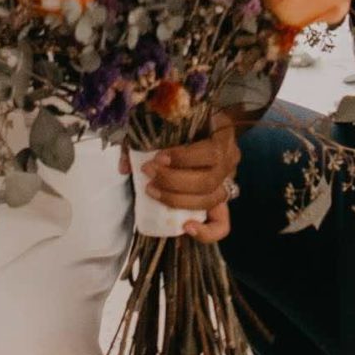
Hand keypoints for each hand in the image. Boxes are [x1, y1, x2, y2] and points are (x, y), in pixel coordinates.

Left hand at [136, 120, 241, 240]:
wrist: (204, 123)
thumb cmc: (182, 123)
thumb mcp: (167, 122)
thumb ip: (146, 138)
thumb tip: (125, 168)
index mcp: (222, 136)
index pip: (211, 154)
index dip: (184, 159)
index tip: (158, 158)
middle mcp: (230, 160)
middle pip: (208, 181)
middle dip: (173, 181)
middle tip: (148, 172)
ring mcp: (227, 182)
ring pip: (211, 199)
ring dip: (178, 200)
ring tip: (152, 190)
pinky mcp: (221, 203)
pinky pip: (222, 225)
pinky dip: (206, 232)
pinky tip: (186, 227)